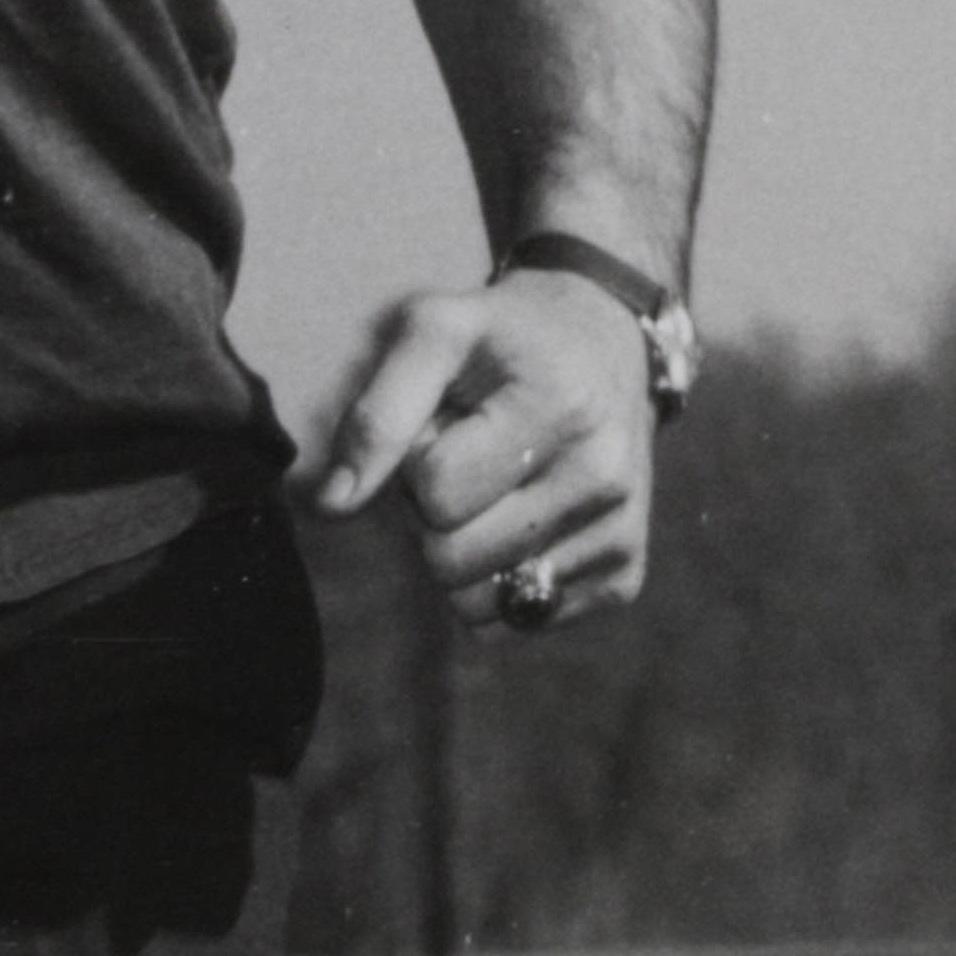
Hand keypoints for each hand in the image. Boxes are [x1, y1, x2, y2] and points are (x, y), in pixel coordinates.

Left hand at [304, 268, 659, 631]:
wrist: (607, 347)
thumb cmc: (504, 340)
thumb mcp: (434, 332)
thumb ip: (376, 415)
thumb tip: (331, 505)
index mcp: (559, 408)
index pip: (436, 491)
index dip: (417, 463)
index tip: (447, 425)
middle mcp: (603, 478)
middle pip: (451, 557)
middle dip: (435, 515)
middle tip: (467, 460)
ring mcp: (620, 535)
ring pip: (480, 602)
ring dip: (462, 554)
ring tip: (494, 489)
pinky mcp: (625, 577)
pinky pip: (516, 623)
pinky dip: (499, 581)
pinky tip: (523, 519)